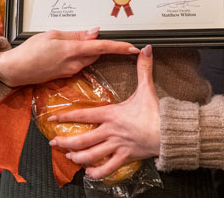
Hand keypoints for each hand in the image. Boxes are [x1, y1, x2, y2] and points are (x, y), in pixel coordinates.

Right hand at [0, 28, 137, 86]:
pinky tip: (64, 51)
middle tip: (91, 34)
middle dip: (98, 44)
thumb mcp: (52, 35)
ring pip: (87, 58)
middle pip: (96, 52)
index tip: (133, 48)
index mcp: (72, 50)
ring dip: (87, 49)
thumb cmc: (30, 50)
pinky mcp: (65, 75)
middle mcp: (75, 63)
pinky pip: (78, 63)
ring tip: (71, 40)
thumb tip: (95, 32)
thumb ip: (75, 34)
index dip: (119, 47)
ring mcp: (70, 71)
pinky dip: (78, 55)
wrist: (15, 70)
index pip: (102, 47)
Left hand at [47, 46, 160, 178]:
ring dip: (78, 157)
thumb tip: (146, 50)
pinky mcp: (125, 157)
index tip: (53, 117)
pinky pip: (108, 168)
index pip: (84, 115)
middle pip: (83, 139)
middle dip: (66, 141)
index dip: (67, 116)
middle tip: (54, 141)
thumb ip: (143, 69)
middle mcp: (111, 132)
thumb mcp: (147, 89)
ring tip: (69, 156)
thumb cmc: (157, 113)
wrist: (169, 132)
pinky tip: (90, 173)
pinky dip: (97, 172)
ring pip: (92, 155)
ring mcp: (117, 146)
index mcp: (112, 115)